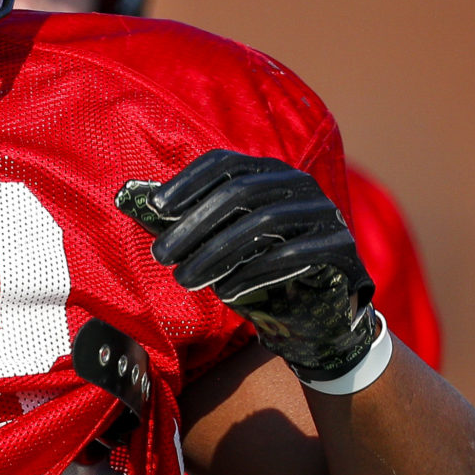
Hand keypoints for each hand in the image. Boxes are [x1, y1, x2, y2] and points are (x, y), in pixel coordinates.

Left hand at [116, 150, 379, 380]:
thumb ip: (184, 221)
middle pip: (239, 192)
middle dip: (193, 225)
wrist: (315, 310)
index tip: (156, 208)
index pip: (224, 163)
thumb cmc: (256, 267)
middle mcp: (298, 184)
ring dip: (216, 253)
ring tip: (185, 279)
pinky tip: (227, 292)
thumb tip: (133, 201)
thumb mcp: (217, 241)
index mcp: (268, 172)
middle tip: (161, 255)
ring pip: (263, 223)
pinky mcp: (340, 247)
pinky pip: (294, 254)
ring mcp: (324, 213)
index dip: (188, 182)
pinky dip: (254, 272)